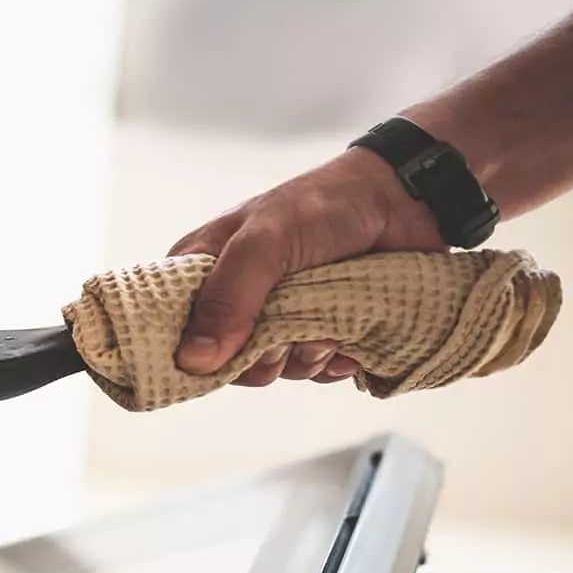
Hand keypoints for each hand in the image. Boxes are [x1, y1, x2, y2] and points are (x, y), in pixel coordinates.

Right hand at [168, 146, 445, 385]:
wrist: (402, 201)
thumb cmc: (324, 206)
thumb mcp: (264, 242)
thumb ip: (228, 298)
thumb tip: (192, 360)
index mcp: (204, 270)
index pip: (170, 326)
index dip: (188, 349)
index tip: (220, 352)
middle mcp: (235, 298)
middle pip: (226, 361)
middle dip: (261, 355)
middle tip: (286, 331)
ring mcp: (278, 318)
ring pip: (274, 369)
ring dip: (305, 355)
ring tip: (330, 322)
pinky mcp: (318, 332)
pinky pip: (314, 371)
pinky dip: (333, 361)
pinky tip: (347, 338)